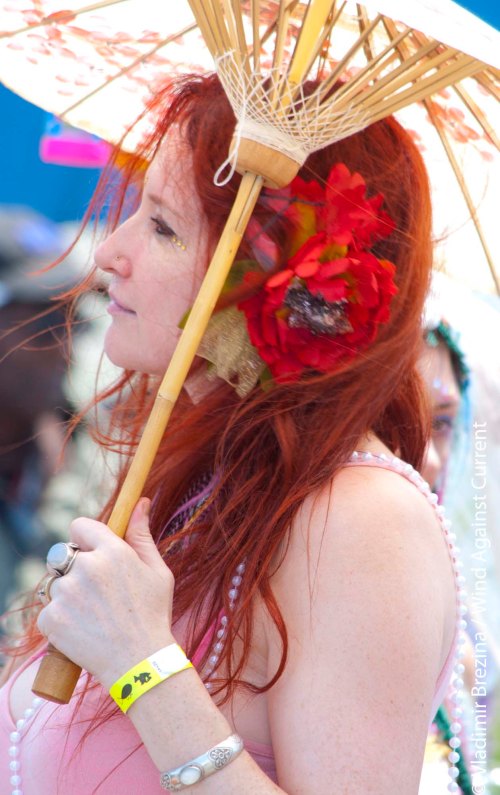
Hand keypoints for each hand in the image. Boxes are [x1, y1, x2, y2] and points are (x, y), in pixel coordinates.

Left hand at [37, 499, 175, 687]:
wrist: (140, 663)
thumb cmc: (153, 615)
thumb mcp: (157, 571)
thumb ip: (142, 534)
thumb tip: (141, 501)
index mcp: (112, 551)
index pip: (80, 526)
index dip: (85, 539)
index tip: (92, 553)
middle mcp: (85, 567)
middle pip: (65, 556)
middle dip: (76, 570)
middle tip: (97, 595)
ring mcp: (65, 593)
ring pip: (56, 585)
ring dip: (68, 596)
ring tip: (93, 617)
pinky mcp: (51, 618)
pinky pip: (48, 611)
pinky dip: (60, 621)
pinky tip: (82, 631)